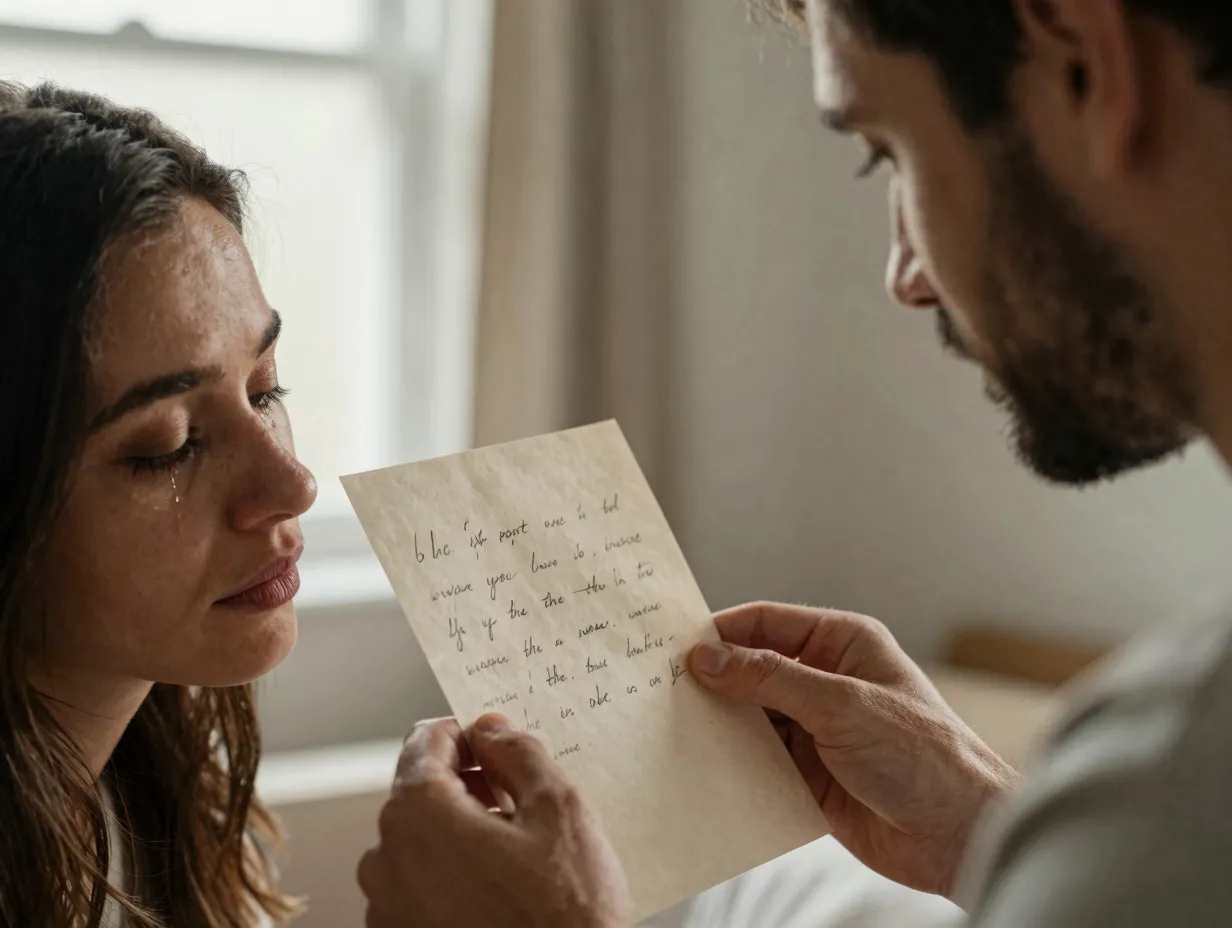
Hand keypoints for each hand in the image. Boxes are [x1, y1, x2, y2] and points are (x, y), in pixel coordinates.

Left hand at [358, 715, 632, 927]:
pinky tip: (498, 896)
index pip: (425, 742)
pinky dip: (449, 881)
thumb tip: (490, 731)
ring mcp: (388, 910)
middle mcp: (387, 861)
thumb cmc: (566, 914)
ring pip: (419, 845)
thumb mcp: (559, 808)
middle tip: (519, 805)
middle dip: (467, 789)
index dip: (467, 735)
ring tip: (515, 859)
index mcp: (417, 815)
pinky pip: (418, 891)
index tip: (496, 747)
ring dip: (458, 837)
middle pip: (420, 794)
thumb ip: (518, 752)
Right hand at [689, 603, 1018, 897]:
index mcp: (841, 644)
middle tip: (661, 691)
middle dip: (712, 682)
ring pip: (750, 718)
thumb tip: (708, 659)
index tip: (675, 648)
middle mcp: (825, 682)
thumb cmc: (924, 756)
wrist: (961, 836)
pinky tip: (702, 769)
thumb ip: (772, 678)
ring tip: (672, 730)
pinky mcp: (808, 776)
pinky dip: (732, 765)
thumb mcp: (842, 704)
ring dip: (719, 727)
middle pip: (752, 671)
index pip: (766, 624)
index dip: (721, 633)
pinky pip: (757, 763)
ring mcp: (815, 730)